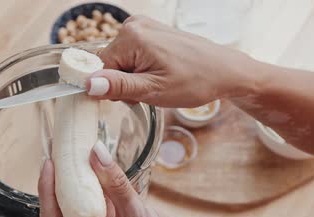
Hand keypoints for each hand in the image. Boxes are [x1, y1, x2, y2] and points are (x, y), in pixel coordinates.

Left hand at [37, 142, 217, 216]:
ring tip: (76, 162)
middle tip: (62, 157)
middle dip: (61, 188)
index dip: (48, 191)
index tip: (50, 165)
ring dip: (77, 191)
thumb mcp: (140, 215)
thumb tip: (96, 153)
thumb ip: (116, 184)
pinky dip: (94, 199)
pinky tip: (95, 177)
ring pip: (76, 216)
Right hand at [86, 15, 258, 107]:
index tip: (135, 95)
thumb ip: (119, 87)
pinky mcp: (152, 31)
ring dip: (134, 77)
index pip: (99, 67)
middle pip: (110, 63)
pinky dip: (142, 68)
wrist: (225, 71)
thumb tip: (88, 84)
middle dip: (125, 82)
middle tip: (152, 89)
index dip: (113, 88)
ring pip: (121, 60)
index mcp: (131, 36)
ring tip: (160, 81)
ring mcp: (144, 25)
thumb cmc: (195, 81)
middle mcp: (134, 24)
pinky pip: (133, 54)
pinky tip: (161, 73)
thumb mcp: (154, 90)